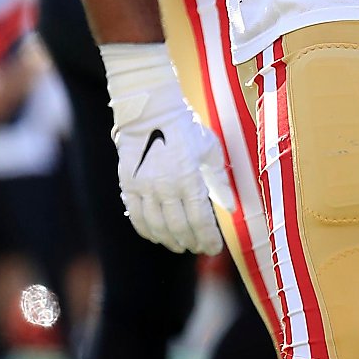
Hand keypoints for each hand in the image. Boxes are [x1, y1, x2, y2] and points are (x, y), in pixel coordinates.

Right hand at [103, 43, 230, 255]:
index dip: (208, 239)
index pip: (200, 220)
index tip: (214, 248)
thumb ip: (220, 180)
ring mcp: (144, 187)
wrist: (150, 110)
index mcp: (189, 178)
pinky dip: (147, 231)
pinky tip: (156, 235)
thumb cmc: (185, 128)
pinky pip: (136, 216)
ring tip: (180, 245)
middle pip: (179, 228)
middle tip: (198, 248)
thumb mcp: (210, 149)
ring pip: (157, 227)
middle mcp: (166, 186)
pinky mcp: (128, 184)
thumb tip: (230, 207)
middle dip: (191, 242)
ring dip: (170, 241)